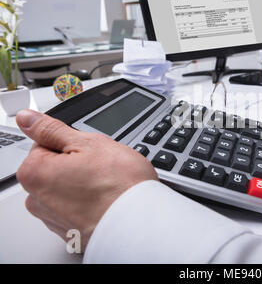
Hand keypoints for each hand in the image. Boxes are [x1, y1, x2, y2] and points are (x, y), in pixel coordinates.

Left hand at [15, 109, 157, 251]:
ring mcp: (55, 219)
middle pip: (54, 168)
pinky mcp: (72, 233)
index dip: (71, 143)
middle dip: (77, 164)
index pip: (45, 144)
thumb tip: (28, 119)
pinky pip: (77, 210)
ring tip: (108, 185)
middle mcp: (38, 200)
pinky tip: (107, 201)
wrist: (141, 222)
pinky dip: (90, 204)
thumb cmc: (120, 185)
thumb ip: (52, 129)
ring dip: (84, 185)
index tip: (89, 151)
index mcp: (36, 173)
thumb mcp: (88, 143)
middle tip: (102, 167)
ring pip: (67, 189)